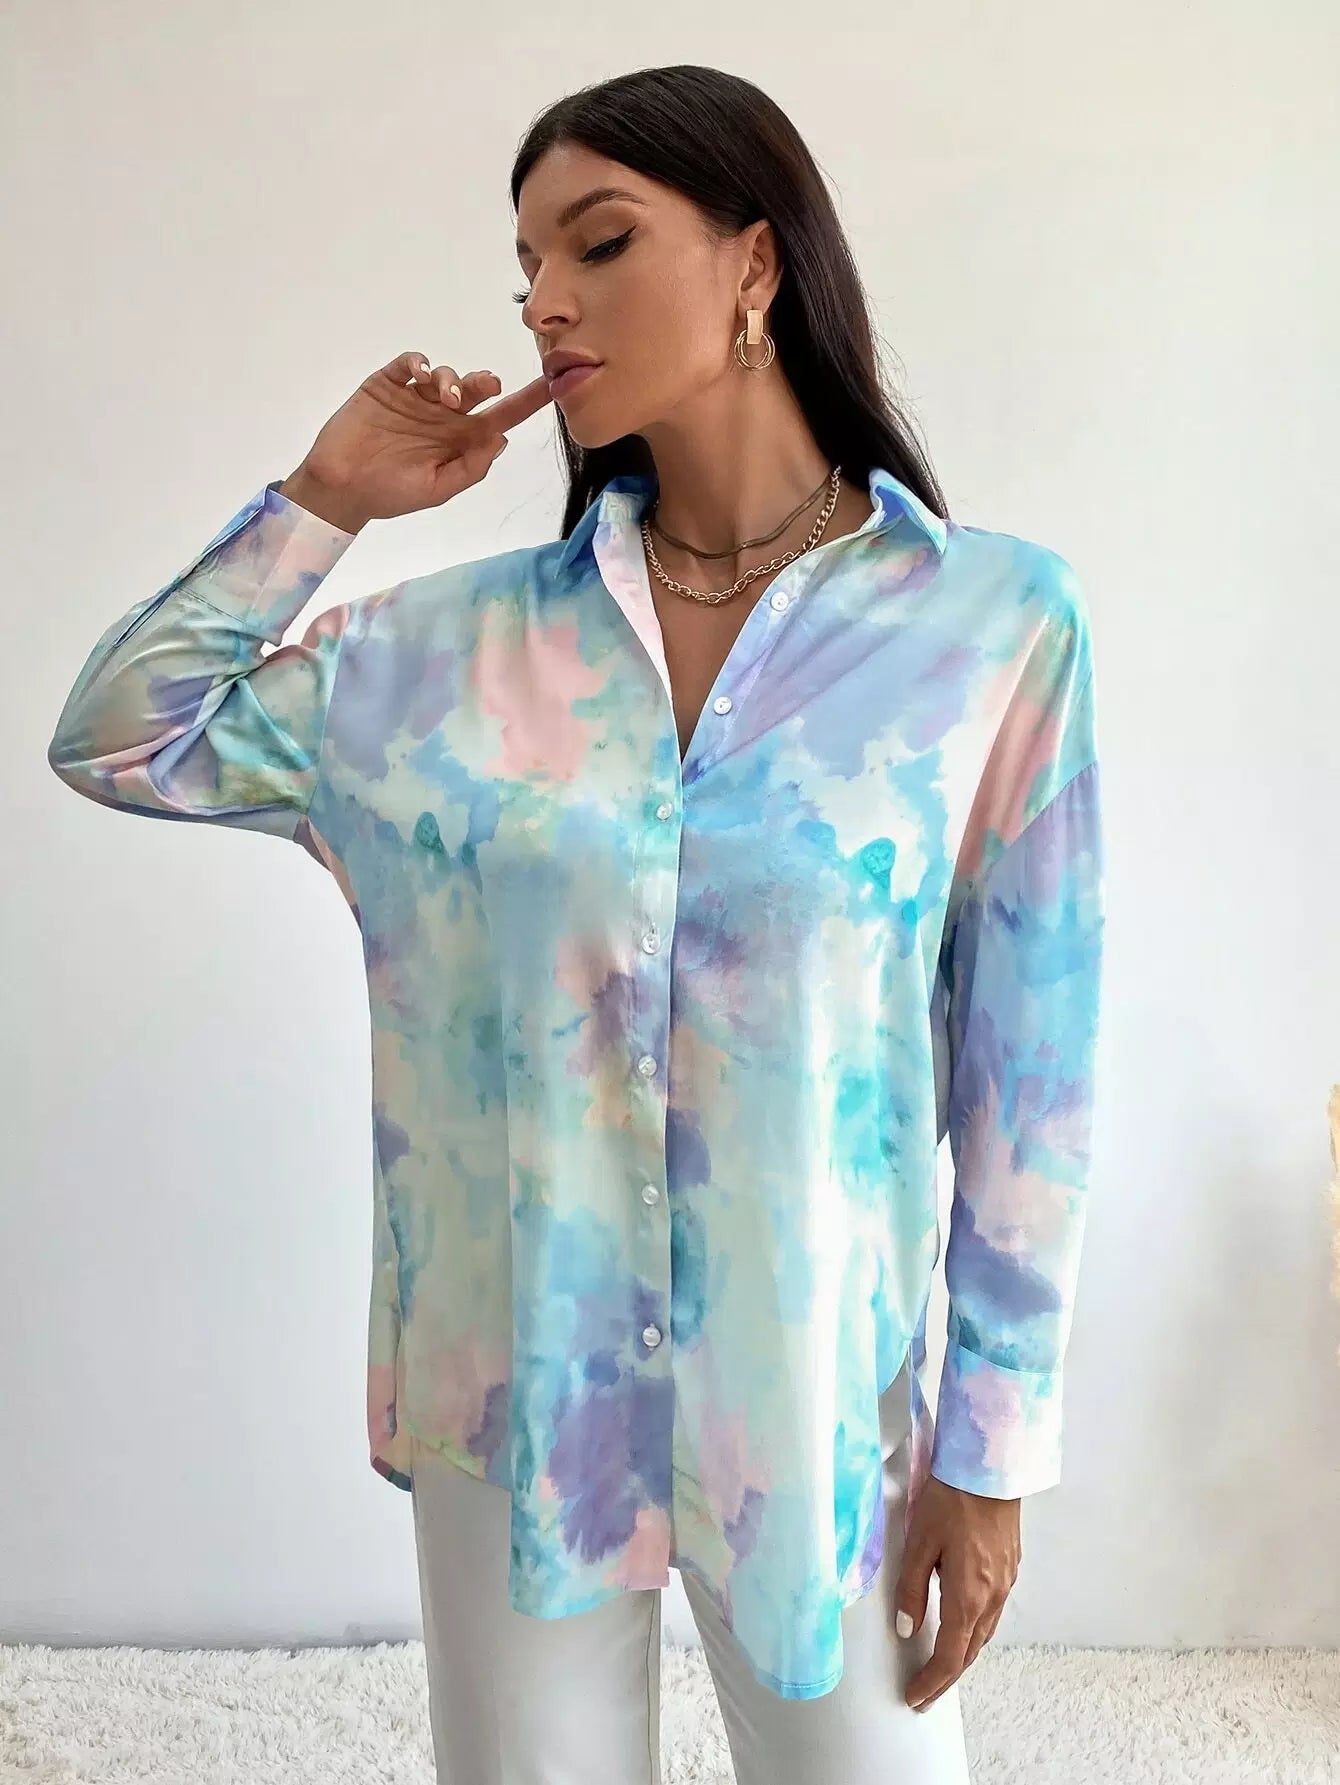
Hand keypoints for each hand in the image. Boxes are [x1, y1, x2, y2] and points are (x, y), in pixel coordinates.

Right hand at [291, 349, 553, 524]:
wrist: (342, 487)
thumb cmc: (391, 494)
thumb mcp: (438, 490)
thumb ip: (471, 468)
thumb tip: (502, 439)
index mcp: (461, 440)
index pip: (502, 417)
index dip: (527, 402)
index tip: (553, 385)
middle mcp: (443, 415)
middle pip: (476, 389)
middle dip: (486, 381)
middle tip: (488, 385)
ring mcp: (415, 397)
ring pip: (445, 374)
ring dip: (451, 378)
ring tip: (445, 396)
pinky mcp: (387, 384)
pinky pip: (407, 363)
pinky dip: (418, 361)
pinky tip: (420, 370)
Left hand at [893, 1475, 1019, 1711]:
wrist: (990, 1468)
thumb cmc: (952, 1498)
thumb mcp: (919, 1542)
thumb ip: (912, 1588)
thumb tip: (907, 1627)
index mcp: (968, 1596)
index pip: (949, 1656)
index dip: (931, 1681)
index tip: (914, 1697)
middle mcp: (992, 1597)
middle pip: (969, 1652)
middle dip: (946, 1678)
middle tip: (925, 1695)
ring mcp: (1005, 1583)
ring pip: (983, 1634)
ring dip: (962, 1656)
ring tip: (940, 1667)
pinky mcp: (1010, 1568)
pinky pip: (992, 1613)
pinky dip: (974, 1632)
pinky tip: (962, 1626)